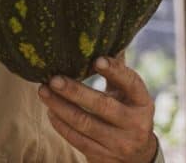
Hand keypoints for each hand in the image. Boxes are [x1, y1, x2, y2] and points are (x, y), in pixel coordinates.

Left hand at [37, 55, 156, 162]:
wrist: (136, 156)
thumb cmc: (125, 112)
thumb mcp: (128, 94)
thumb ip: (115, 70)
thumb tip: (101, 35)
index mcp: (142, 102)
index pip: (131, 83)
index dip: (115, 71)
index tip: (96, 59)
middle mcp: (135, 124)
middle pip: (102, 106)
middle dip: (75, 91)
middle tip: (53, 79)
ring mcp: (119, 143)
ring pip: (84, 123)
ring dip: (59, 106)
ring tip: (43, 91)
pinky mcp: (103, 156)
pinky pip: (77, 139)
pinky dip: (60, 124)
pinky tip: (50, 110)